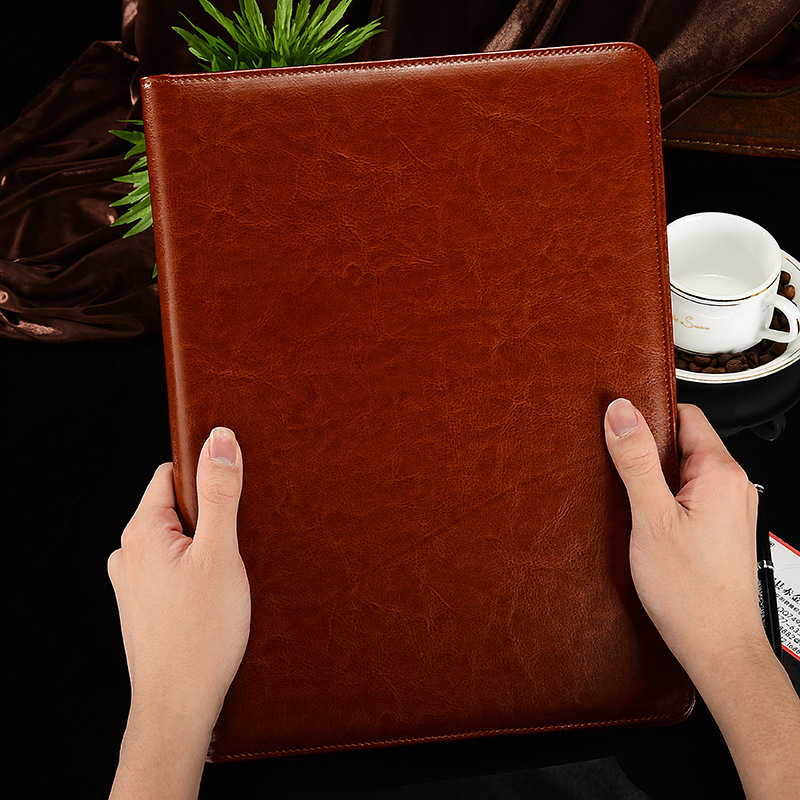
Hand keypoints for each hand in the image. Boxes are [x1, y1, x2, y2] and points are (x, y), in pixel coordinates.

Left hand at [107, 427, 249, 732]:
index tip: (233, 493)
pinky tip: (215, 595)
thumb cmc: (201, 635)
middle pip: (174, 507)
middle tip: (238, 541)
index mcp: (141, 532)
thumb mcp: (220, 554)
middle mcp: (128, 553)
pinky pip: (170, 568)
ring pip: (174, 540)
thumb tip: (220, 439)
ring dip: (203, 546)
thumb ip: (220, 493)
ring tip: (228, 573)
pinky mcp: (142, 605)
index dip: (205, 476)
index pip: (170, 474)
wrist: (179, 706)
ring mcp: (131, 582)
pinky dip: (194, 570)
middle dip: (209, 515)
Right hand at [604, 400, 799, 799]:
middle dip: (646, 450)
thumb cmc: (692, 594)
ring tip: (630, 498)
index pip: (686, 415)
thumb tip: (621, 413)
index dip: (649, 415)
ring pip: (684, 470)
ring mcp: (729, 508)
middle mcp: (733, 486)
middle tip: (617, 467)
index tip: (620, 425)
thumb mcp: (651, 519)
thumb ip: (635, 462)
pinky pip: (689, 495)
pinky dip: (663, 498)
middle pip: (683, 442)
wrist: (716, 647)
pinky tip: (643, 518)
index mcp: (721, 474)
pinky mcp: (720, 528)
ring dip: (653, 477)